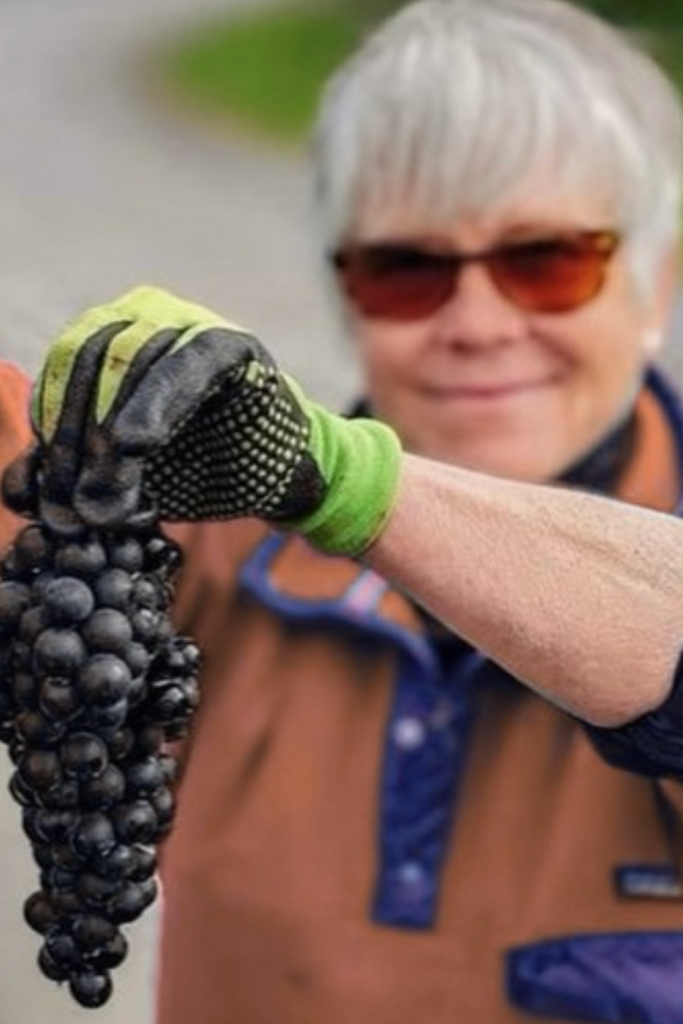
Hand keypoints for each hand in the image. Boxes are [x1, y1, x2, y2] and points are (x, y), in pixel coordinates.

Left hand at [5, 287, 400, 555]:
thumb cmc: (198, 469)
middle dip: (74, 442)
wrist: (279, 476)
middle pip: (85, 362)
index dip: (49, 430)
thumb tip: (19, 494)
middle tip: (75, 508)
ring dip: (106, 439)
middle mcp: (144, 313)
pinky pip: (183, 366)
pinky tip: (135, 445)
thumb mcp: (123, 477)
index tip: (47, 494)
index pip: (61, 368)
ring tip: (107, 503)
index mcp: (109, 335)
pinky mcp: (233, 343)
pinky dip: (153, 404)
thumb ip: (74, 474)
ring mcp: (190, 319)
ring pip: (125, 362)